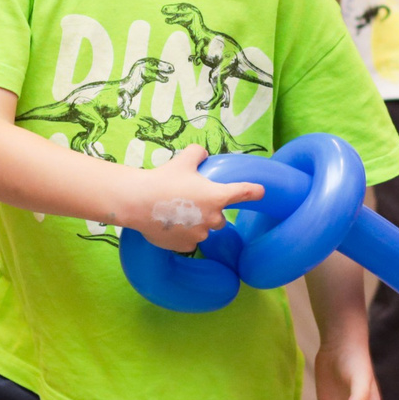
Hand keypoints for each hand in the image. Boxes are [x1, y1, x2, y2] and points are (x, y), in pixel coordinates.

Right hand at [124, 146, 262, 253]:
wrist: (137, 202)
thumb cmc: (163, 179)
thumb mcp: (183, 160)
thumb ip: (197, 154)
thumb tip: (202, 153)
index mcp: (217, 197)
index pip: (243, 193)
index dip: (254, 192)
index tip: (261, 192)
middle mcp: (213, 218)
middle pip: (221, 219)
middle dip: (211, 213)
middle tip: (192, 204)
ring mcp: (199, 235)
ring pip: (204, 231)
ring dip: (196, 224)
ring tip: (176, 214)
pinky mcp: (185, 246)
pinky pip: (189, 242)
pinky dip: (183, 235)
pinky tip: (169, 225)